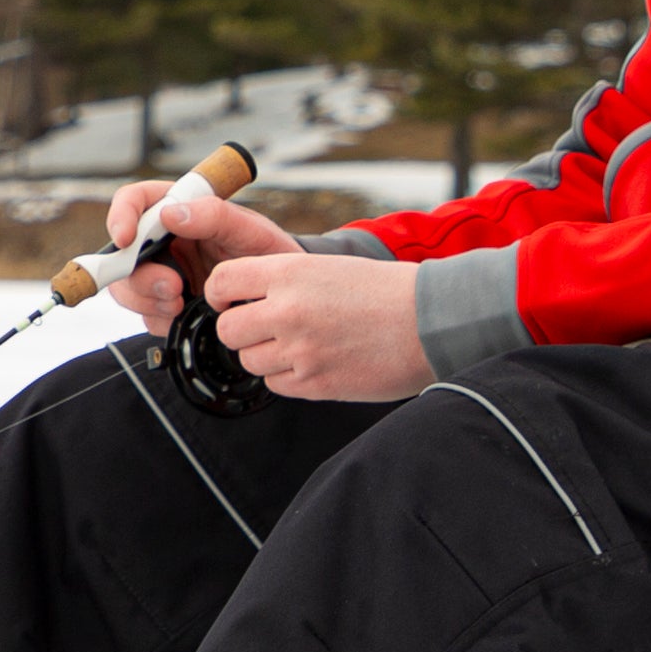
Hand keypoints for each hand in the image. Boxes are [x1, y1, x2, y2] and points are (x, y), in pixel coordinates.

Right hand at [101, 180, 302, 336]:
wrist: (281, 296)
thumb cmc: (269, 254)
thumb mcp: (251, 230)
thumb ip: (215, 216)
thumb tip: (170, 214)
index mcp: (179, 210)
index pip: (135, 201)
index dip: (121, 216)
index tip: (126, 239)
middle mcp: (164, 241)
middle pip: (122, 254)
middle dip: (142, 277)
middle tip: (174, 288)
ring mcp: (162, 273)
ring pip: (128, 288)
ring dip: (149, 301)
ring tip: (182, 304)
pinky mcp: (166, 303)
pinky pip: (146, 315)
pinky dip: (160, 320)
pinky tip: (186, 316)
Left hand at [204, 250, 430, 400]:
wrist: (430, 322)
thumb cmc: (384, 291)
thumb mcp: (326, 266)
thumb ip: (282, 281)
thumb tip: (244, 299)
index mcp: (289, 272)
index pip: (222, 282)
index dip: (221, 294)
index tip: (230, 301)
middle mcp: (287, 311)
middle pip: (227, 330)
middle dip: (240, 330)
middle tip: (264, 328)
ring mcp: (299, 351)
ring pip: (249, 361)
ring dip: (265, 355)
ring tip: (298, 344)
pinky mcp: (314, 383)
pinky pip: (275, 385)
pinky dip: (286, 377)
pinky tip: (313, 361)